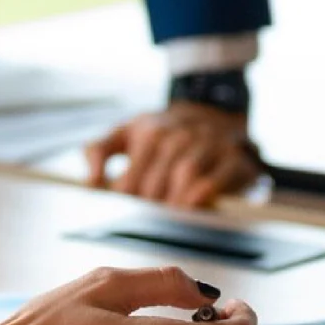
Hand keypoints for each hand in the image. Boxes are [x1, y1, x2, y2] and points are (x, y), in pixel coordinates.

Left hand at [85, 102, 259, 207]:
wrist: (212, 111)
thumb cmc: (162, 129)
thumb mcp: (126, 132)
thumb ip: (98, 151)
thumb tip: (91, 182)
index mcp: (149, 133)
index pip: (129, 183)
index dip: (127, 200)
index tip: (128, 203)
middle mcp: (178, 137)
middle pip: (155, 186)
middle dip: (150, 206)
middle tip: (150, 214)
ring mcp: (207, 146)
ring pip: (184, 179)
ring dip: (173, 203)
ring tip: (169, 213)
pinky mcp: (232, 158)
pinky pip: (214, 181)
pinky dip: (201, 196)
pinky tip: (192, 205)